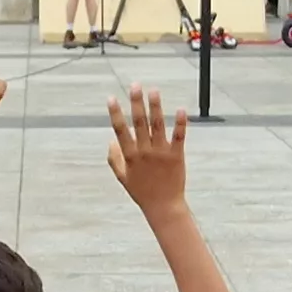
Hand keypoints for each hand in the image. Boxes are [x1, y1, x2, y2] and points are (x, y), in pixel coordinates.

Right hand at [107, 85, 186, 212]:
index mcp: (130, 156)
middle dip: (136, 102)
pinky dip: (180, 123)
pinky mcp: (176, 156)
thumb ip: (114, 159)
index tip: (111, 98)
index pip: (120, 130)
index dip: (115, 114)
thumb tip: (110, 140)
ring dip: (155, 107)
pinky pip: (178, 137)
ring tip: (154, 90)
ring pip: (157, 125)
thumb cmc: (142, 192)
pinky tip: (181, 109)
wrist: (163, 206)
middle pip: (139, 123)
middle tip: (135, 85)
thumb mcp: (122, 177)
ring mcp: (161, 153)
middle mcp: (144, 152)